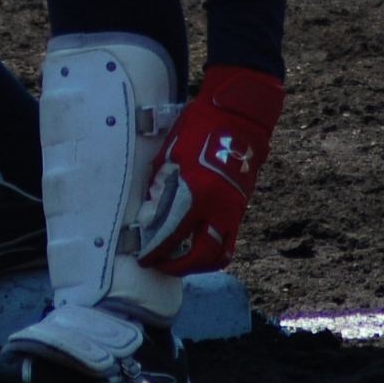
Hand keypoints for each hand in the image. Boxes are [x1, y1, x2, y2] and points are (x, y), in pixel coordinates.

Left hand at [136, 65, 284, 274]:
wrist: (237, 116)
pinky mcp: (241, 207)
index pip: (171, 234)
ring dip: (199, 264)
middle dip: (177, 266)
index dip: (155, 250)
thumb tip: (150, 214)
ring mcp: (232, 209)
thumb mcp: (170, 156)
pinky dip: (213, 249)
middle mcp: (216, 207)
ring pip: (219, 254)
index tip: (142, 257)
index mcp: (195, 192)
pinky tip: (197, 246)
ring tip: (180, 262)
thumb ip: (161, 187)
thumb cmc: (197, 129)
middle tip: (160, 264)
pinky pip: (229, 240)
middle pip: (199, 255)